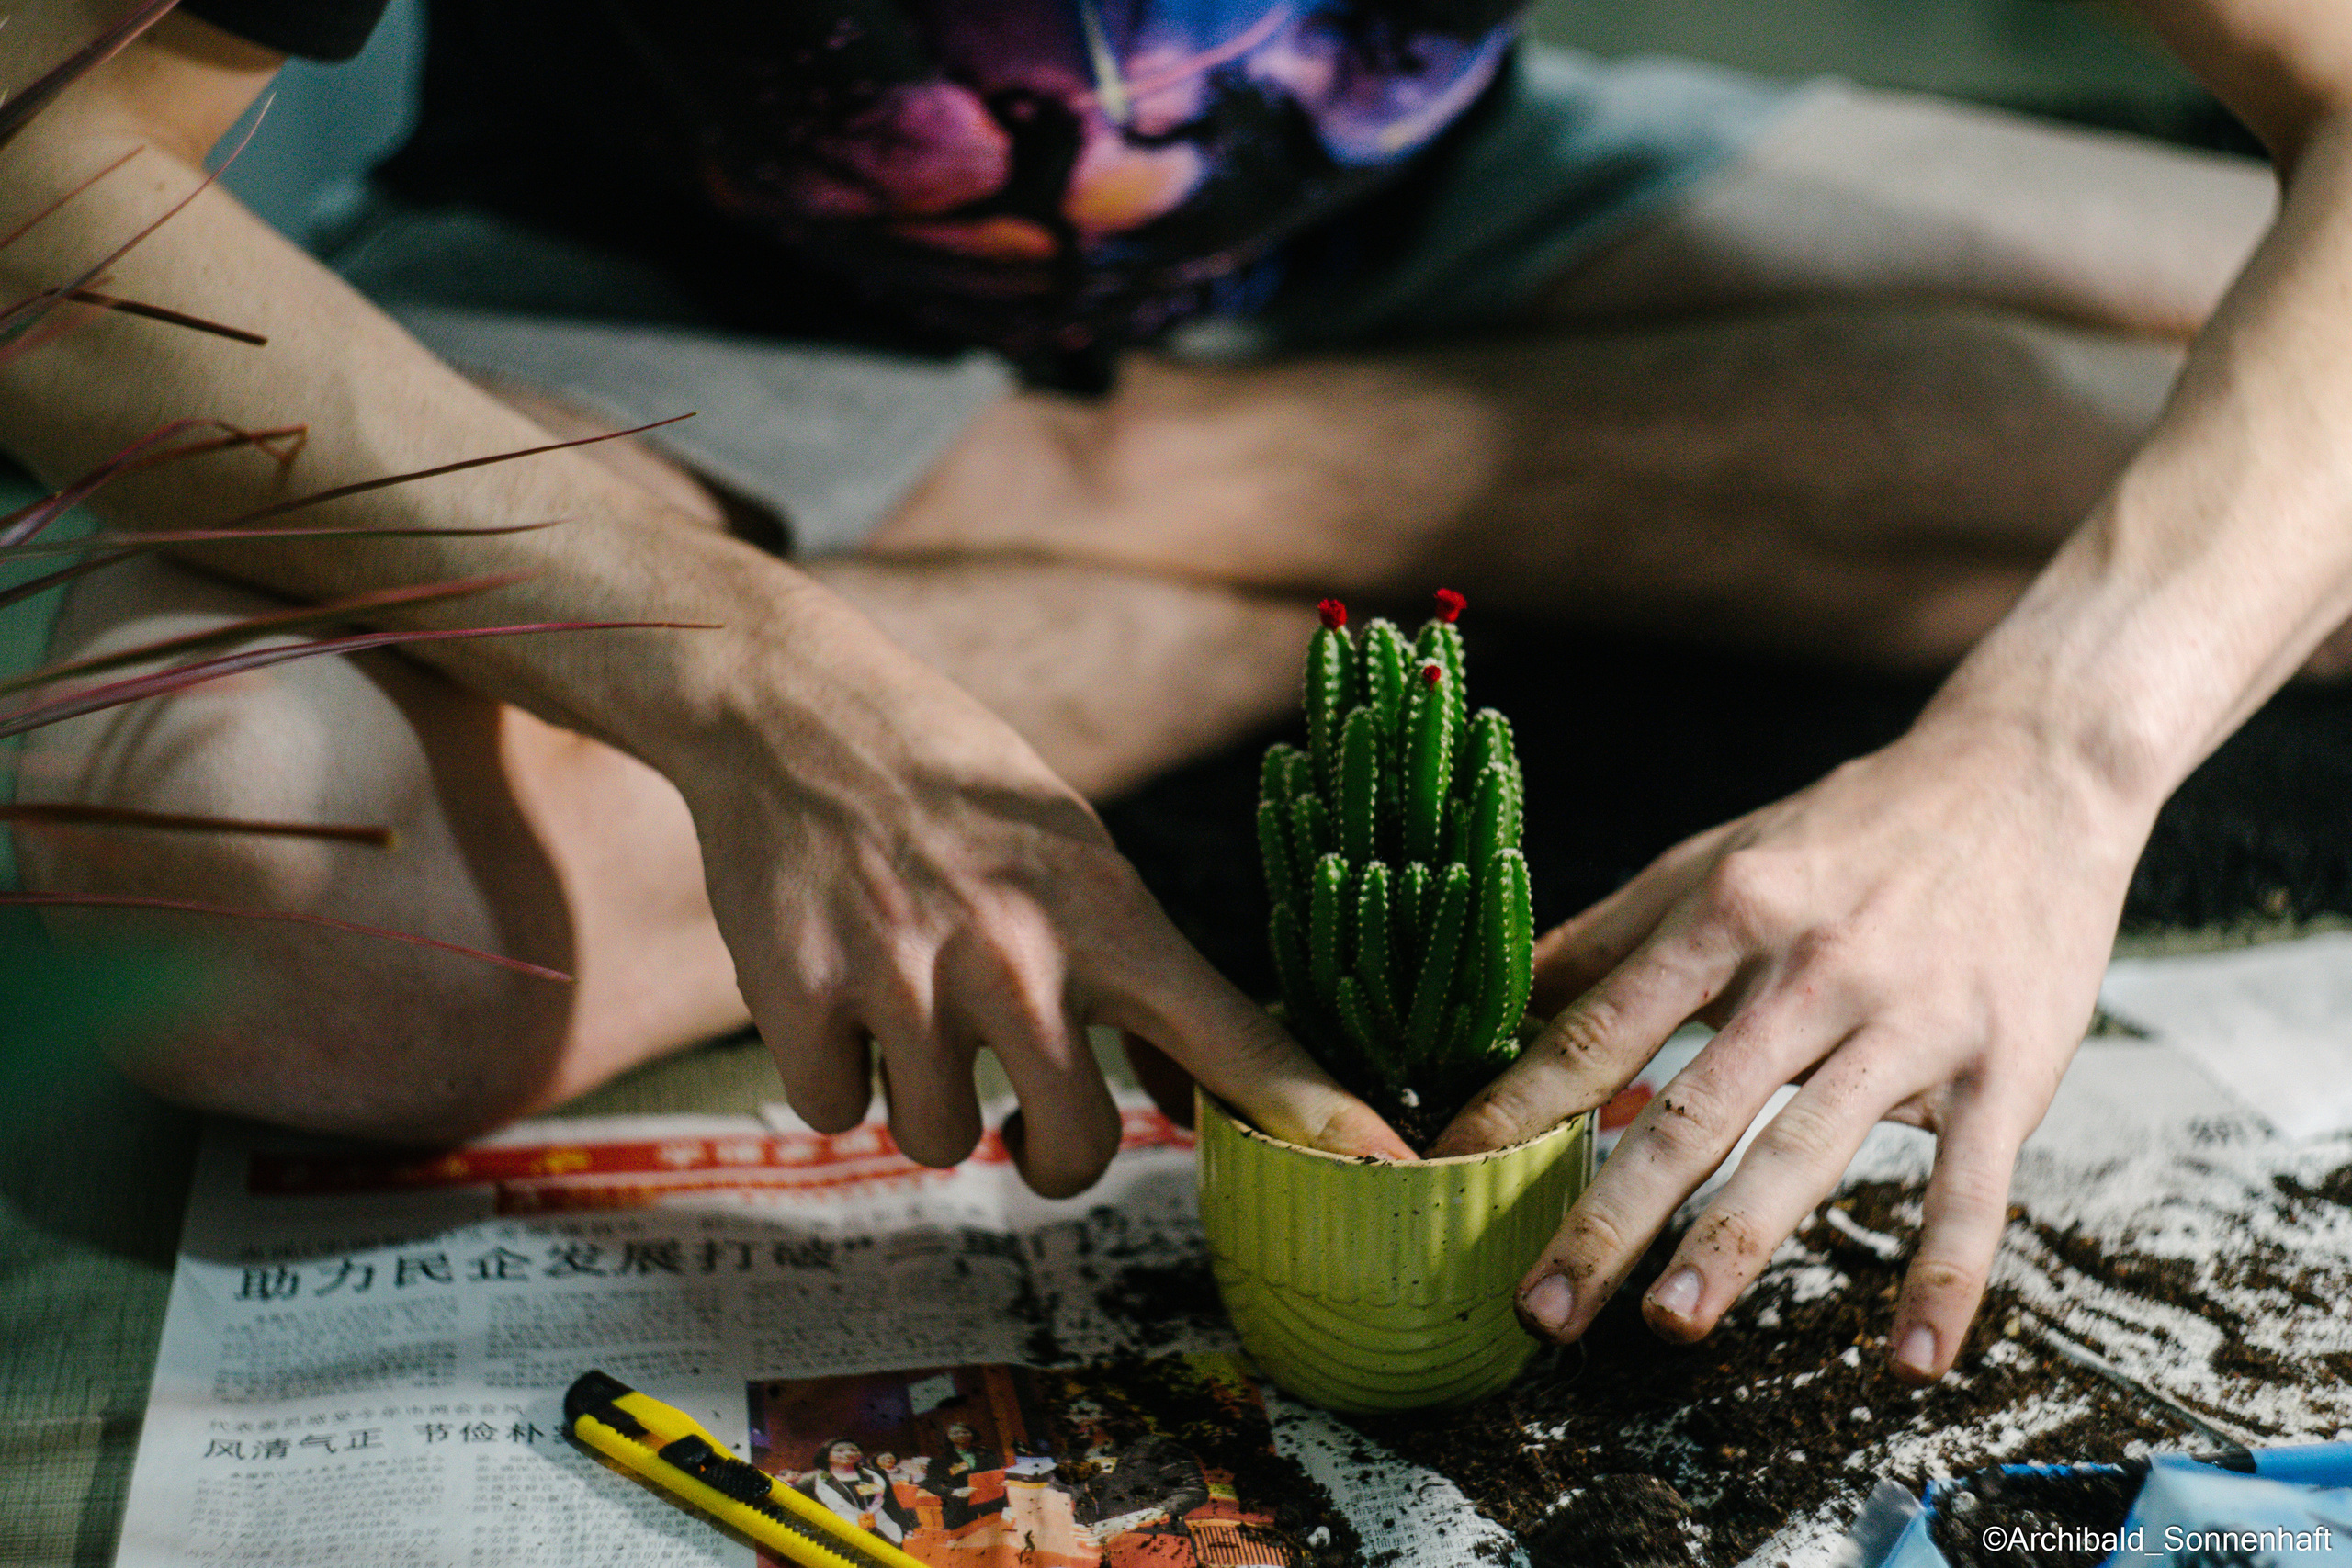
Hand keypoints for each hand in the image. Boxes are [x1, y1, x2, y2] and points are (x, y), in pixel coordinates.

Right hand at [663, 587, 1412, 1197]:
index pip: (1232, 1033)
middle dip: (1049, 1152)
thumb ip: (1134, 982)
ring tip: (910, 1011)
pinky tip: (837, 995)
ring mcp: (903, 976)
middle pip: (1074, 1150)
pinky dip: (834, 1075)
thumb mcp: (1073, 858)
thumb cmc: (956, 787)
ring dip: (927, 1104)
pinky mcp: (795, 992)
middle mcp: (1016, 953)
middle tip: (1024, 1109)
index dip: (1313, 1111)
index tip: (1385, 1167)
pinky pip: (832, 1111)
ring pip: (941, 1143)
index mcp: (1106, 913)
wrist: (796, 707)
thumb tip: (1188, 1105)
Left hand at [1431, 715, 2146, 1380]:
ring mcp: (1910, 1022)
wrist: (2029, 774)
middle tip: (1540, 1305)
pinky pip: (1974, 1186)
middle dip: (1608, 1213)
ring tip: (1668, 1324)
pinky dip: (1944, 1276)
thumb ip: (1613, 936)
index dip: (1524, 1103)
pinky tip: (1910, 1362)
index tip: (1453, 1171)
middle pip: (1690, 1108)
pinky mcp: (2007, 1066)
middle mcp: (1811, 969)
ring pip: (1809, 1147)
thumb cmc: (1851, 829)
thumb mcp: (1716, 857)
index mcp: (1728, 912)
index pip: (1605, 1026)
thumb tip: (1505, 1000)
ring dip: (1734, 1243)